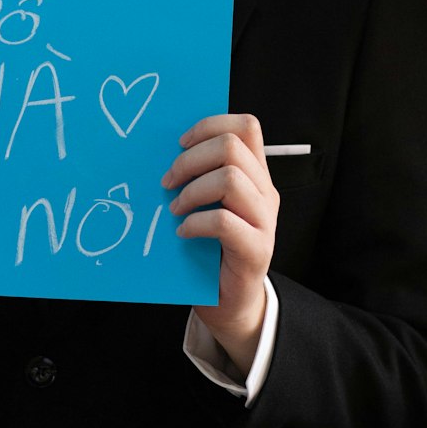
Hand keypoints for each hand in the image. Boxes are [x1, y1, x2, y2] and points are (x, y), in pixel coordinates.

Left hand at [162, 114, 278, 376]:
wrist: (231, 302)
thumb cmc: (212, 249)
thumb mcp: (209, 204)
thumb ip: (200, 176)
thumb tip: (161, 150)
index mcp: (255, 174)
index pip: (246, 126)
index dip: (210, 126)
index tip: (180, 143)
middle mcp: (265, 192)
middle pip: (233, 147)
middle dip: (191, 159)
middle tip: (167, 181)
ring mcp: (265, 221)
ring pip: (231, 180)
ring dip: (192, 191)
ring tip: (175, 208)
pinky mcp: (257, 250)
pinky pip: (224, 222)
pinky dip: (196, 223)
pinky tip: (182, 233)